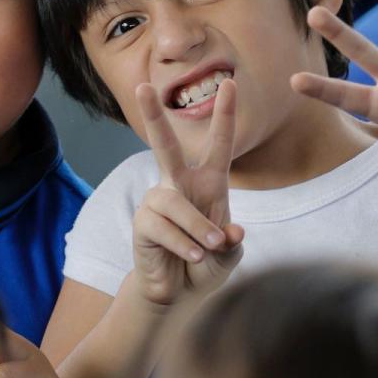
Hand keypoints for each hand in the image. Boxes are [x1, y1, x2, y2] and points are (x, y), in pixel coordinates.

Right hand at [132, 78, 243, 306]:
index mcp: (208, 185)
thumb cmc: (205, 265)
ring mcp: (158, 202)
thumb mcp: (229, 255)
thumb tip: (231, 231)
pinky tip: (193, 256)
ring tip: (209, 248)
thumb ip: (234, 243)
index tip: (231, 83)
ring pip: (175, 202)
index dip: (225, 116)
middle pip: (164, 145)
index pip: (219, 146)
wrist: (178, 294)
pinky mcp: (143, 222)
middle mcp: (179, 185)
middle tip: (143, 87)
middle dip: (154, 116)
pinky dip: (184, 244)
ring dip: (198, 227)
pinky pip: (164, 227)